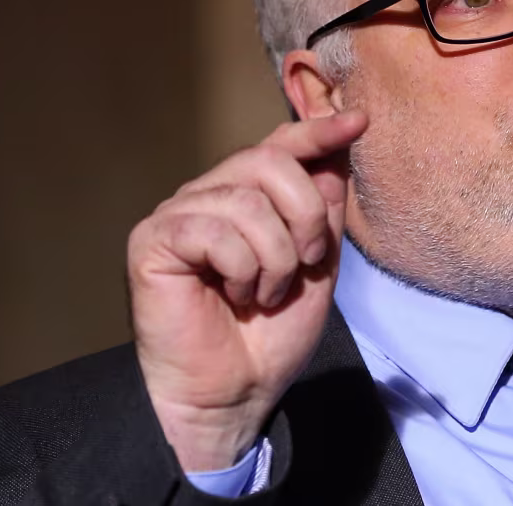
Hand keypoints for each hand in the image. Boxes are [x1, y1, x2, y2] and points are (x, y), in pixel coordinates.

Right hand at [128, 111, 366, 471]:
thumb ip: (323, 208)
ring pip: (248, 200)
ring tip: (267, 292)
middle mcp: (210, 194)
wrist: (236, 391)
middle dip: (305, 215)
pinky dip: (243, 269)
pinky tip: (236, 295)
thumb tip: (337, 150)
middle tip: (307, 262)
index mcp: (248, 195)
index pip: (281, 144)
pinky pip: (214, 230)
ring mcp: (178, 214)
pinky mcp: (153, 240)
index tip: (359, 122)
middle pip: (269, 162)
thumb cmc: (271, 333)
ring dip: (276, 257)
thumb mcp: (317, 263)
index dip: (319, 131)